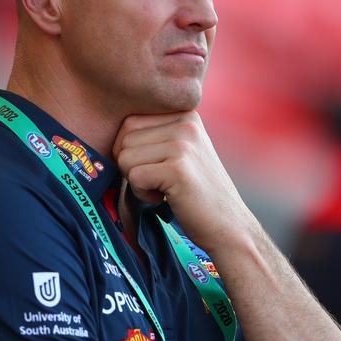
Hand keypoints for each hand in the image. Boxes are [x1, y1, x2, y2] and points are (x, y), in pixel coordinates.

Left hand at [113, 111, 251, 254]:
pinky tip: (165, 198)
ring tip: (163, 189)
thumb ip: (154, 135)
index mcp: (185, 114)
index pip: (130, 122)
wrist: (229, 226)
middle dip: (129, 165)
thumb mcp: (181, 151)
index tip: (153, 168)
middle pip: (124, 138)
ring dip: (136, 181)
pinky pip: (134, 177)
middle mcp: (186, 123)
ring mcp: (183, 144)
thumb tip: (110, 135)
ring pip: (125, 157)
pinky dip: (142, 194)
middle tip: (155, 181)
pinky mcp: (178, 169)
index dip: (129, 150)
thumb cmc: (196, 192)